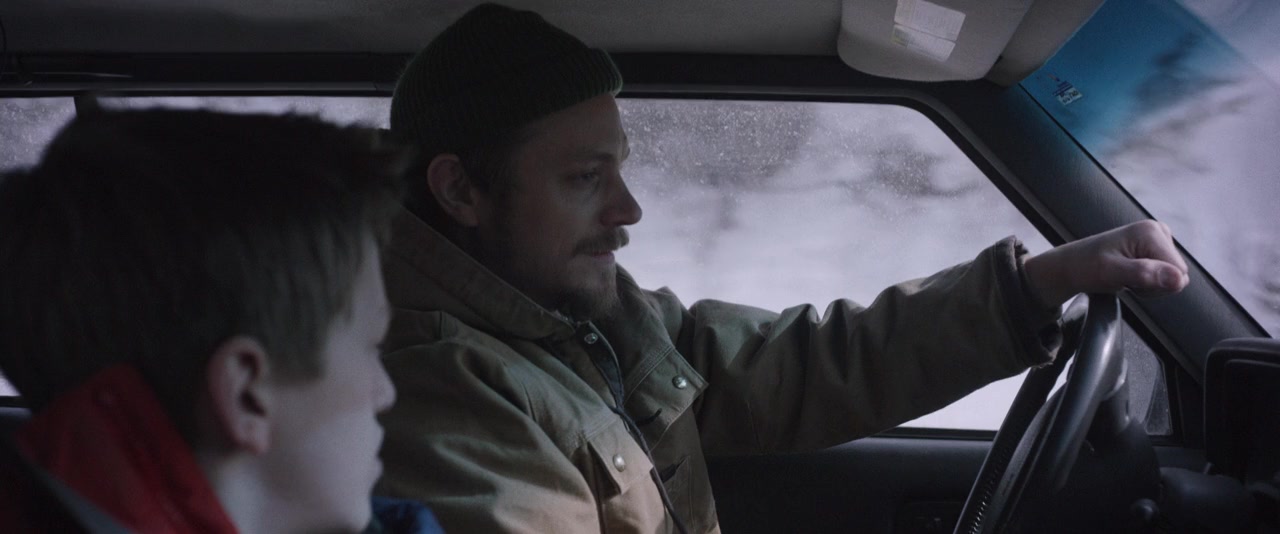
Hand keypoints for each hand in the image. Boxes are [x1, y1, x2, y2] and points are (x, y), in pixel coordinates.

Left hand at [1022, 220, 1189, 309]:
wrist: (1071, 266)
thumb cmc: (1085, 267)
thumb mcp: (1111, 273)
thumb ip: (1145, 274)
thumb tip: (1178, 279)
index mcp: (1151, 232)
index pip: (1179, 273)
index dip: (1156, 285)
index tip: (1130, 279)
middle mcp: (1159, 231)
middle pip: (1178, 276)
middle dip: (1153, 285)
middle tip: (1125, 279)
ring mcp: (1158, 240)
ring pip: (1173, 278)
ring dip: (1149, 285)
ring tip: (1125, 276)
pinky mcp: (1155, 249)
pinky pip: (1165, 276)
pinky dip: (1147, 283)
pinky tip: (1129, 275)